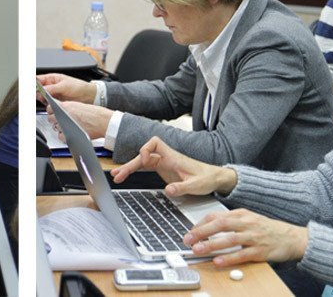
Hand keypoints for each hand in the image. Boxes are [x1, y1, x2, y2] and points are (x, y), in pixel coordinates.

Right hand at [37, 73, 96, 103]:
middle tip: (40, 95)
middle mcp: (51, 86)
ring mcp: (53, 94)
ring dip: (42, 99)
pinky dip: (47, 104)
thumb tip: (41, 90)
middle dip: (37, 92)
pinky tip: (50, 103)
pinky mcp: (56, 102)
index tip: (31, 88)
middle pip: (38, 89)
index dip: (33, 84)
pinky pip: (47, 103)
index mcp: (52, 78)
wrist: (88, 96)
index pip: (38, 80)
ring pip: (41, 97)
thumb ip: (52, 88)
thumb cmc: (79, 87)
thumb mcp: (64, 86)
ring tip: (47, 99)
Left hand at [47, 101, 112, 139]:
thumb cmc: (95, 114)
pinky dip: (63, 136)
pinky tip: (70, 133)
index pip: (49, 107)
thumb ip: (69, 108)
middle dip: (54, 119)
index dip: (51, 110)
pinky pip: (60, 136)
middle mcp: (63, 115)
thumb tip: (62, 109)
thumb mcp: (80, 105)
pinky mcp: (69, 135)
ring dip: (59, 127)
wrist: (103, 122)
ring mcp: (65, 126)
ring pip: (54, 127)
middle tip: (61, 120)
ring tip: (67, 127)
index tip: (54, 111)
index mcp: (66, 106)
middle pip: (50, 118)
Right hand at [110, 136, 237, 196]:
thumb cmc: (207, 178)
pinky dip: (136, 171)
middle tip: (118, 175)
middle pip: (143, 155)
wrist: (215, 178)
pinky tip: (126, 176)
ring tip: (117, 176)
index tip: (144, 160)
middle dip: (130, 164)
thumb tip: (167, 190)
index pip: (155, 142)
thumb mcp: (196, 185)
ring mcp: (164, 163)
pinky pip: (146, 168)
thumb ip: (182, 187)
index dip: (146, 149)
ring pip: (142, 161)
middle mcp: (166, 158)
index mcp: (173, 157)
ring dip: (129, 168)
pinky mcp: (163, 170)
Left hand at [183, 209, 308, 266]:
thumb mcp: (247, 219)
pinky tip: (218, 261)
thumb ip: (229, 222)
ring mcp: (254, 237)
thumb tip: (206, 227)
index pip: (216, 216)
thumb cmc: (265, 228)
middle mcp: (246, 223)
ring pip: (229, 239)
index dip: (200, 223)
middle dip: (201, 232)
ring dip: (211, 245)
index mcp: (240, 214)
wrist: (290, 237)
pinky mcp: (260, 251)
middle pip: (220, 225)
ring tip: (198, 250)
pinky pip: (242, 254)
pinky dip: (229, 258)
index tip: (189, 231)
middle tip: (187, 239)